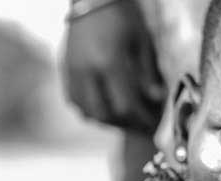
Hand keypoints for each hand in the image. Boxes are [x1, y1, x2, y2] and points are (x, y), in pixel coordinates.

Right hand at [62, 0, 164, 132]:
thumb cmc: (122, 15)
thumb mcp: (141, 40)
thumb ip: (148, 72)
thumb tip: (155, 99)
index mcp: (109, 63)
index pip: (126, 104)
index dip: (141, 118)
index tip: (152, 123)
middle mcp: (87, 73)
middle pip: (105, 114)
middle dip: (124, 124)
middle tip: (139, 124)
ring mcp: (73, 74)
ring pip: (88, 112)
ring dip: (107, 120)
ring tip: (123, 117)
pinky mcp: (65, 73)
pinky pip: (75, 102)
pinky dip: (90, 110)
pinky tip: (104, 106)